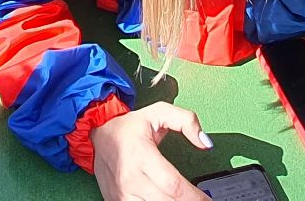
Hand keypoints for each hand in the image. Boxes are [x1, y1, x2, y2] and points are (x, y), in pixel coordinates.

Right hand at [90, 102, 213, 200]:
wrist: (97, 135)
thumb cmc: (128, 127)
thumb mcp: (159, 112)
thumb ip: (187, 121)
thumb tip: (205, 142)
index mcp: (141, 155)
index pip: (173, 184)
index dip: (194, 196)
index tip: (207, 198)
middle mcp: (130, 178)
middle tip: (200, 200)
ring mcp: (122, 193)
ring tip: (184, 199)